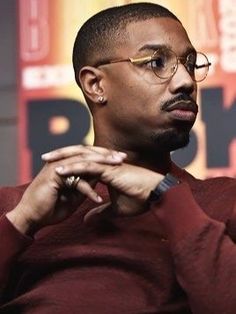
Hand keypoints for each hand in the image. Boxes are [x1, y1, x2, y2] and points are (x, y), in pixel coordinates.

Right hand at [6, 146, 125, 233]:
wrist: (31, 218)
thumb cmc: (51, 208)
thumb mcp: (74, 195)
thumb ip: (84, 185)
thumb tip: (97, 180)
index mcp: (67, 164)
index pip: (89, 156)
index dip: (105, 157)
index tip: (121, 160)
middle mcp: (62, 161)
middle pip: (88, 153)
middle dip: (107, 155)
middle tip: (123, 157)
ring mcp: (57, 166)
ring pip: (83, 160)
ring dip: (102, 164)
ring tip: (117, 168)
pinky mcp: (53, 175)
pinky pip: (75, 180)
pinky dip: (87, 189)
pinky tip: (98, 198)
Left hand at [54, 159, 163, 215]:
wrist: (155, 195)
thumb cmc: (139, 199)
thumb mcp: (115, 209)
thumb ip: (100, 212)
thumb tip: (86, 220)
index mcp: (104, 170)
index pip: (82, 163)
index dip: (68, 163)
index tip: (53, 167)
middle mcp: (104, 164)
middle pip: (78, 155)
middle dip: (60, 155)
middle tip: (44, 157)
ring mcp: (106, 165)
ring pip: (80, 157)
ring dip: (62, 158)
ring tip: (46, 159)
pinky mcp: (109, 169)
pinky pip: (87, 166)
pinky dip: (72, 167)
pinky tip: (59, 170)